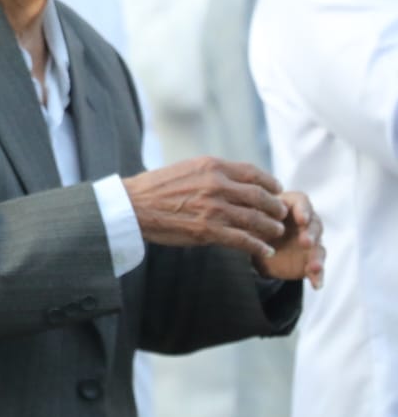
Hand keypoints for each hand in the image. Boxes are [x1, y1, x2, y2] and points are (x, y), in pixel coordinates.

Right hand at [123, 157, 289, 261]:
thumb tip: (233, 178)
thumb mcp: (186, 169)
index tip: (277, 190)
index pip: (254, 172)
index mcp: (211, 166)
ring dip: (271, 227)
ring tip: (276, 232)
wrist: (133, 205)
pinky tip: (264, 250)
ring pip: (256, 219)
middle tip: (282, 214)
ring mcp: (214, 208)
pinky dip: (258, 246)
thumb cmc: (156, 188)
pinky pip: (243, 239)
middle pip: (260, 196)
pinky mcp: (208, 230)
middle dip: (275, 207)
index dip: (271, 183)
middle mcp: (217, 184)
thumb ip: (211, 173)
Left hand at [255, 190, 325, 288]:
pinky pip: (317, 268)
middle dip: (310, 234)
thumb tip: (249, 215)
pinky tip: (316, 284)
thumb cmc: (254, 222)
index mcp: (290, 206)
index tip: (302, 219)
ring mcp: (310, 242)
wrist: (256, 245)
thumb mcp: (250, 217)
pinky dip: (318, 276)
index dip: (303, 210)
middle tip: (305, 242)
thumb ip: (253, 215)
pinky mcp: (310, 260)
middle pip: (314, 225)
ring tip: (313, 267)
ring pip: (318, 248)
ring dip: (317, 257)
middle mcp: (305, 222)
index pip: (301, 203)